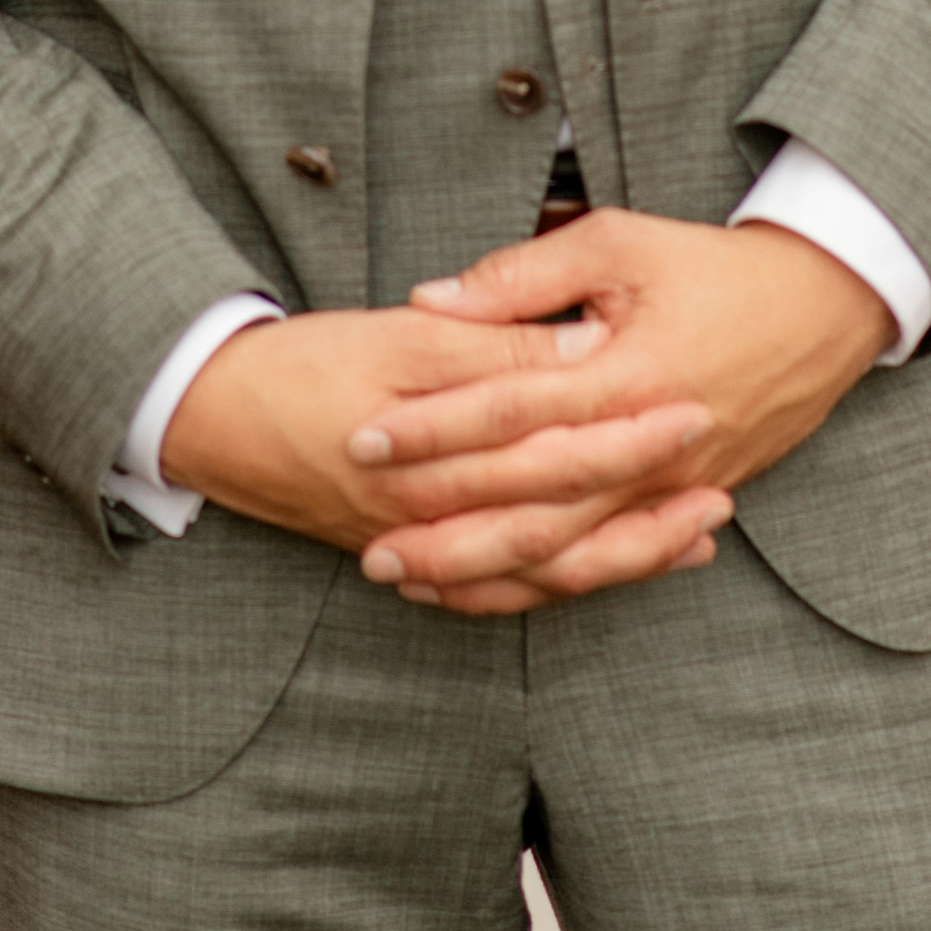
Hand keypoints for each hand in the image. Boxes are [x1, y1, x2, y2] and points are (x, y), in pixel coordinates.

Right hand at [161, 301, 724, 574]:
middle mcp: (435, 519)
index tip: (696, 412)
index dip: (629, 434)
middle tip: (721, 492)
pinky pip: (498, 595)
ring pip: (538, 573)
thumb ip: (491, 345)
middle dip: (645, 511)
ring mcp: (423, 549)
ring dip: (619, 557)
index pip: (554, 449)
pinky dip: (559, 585)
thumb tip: (584, 347)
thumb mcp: (398, 335)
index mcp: (436, 455)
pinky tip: (606, 568)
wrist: (210, 417)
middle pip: (561, 525)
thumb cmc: (303, 363)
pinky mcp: (411, 558)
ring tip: (692, 538)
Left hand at [341, 210, 893, 615]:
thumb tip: (432, 297)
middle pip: (532, 507)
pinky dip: (541, 584)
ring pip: (565, 554)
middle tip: (370, 542)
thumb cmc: (713, 267)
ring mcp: (666, 489)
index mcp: (626, 374)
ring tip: (411, 579)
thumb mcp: (620, 244)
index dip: (434, 427)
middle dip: (446, 529)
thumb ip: (525, 274)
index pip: (511, 411)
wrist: (823, 310)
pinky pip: (603, 564)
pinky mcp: (677, 506)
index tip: (365, 437)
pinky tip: (486, 589)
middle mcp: (646, 448)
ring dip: (486, 574)